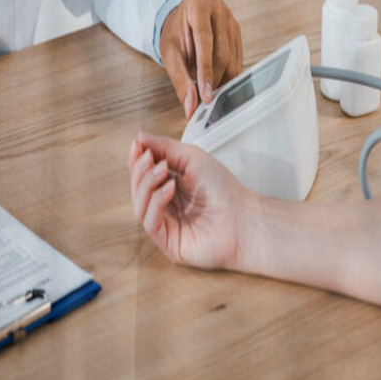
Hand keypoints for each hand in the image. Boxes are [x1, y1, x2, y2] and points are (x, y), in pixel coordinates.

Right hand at [129, 131, 251, 270]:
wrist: (244, 218)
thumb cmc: (225, 192)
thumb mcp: (193, 159)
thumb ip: (166, 147)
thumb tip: (141, 138)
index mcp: (170, 186)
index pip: (143, 173)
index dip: (136, 159)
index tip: (137, 144)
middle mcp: (165, 206)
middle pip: (137, 189)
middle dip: (139, 170)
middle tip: (148, 157)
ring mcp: (165, 224)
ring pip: (139, 205)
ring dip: (146, 184)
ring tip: (162, 170)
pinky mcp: (167, 242)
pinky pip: (149, 222)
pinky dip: (155, 202)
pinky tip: (169, 188)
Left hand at [159, 0, 242, 117]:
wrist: (182, 20)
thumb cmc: (174, 33)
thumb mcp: (170, 53)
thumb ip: (180, 79)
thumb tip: (191, 105)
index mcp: (198, 2)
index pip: (205, 40)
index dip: (206, 70)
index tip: (205, 94)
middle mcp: (217, 6)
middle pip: (222, 51)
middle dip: (214, 79)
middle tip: (205, 100)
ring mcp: (230, 18)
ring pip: (232, 57)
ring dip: (222, 79)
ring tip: (209, 92)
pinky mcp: (237, 31)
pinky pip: (237, 58)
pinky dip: (228, 74)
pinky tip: (218, 82)